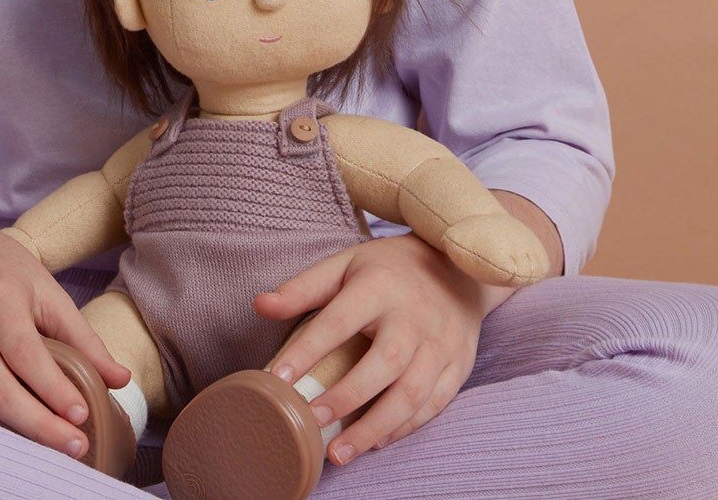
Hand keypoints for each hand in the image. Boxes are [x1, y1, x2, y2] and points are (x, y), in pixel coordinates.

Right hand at [0, 216, 132, 459]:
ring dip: (11, 434)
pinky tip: (12, 431)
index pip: (26, 355)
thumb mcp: (43, 287)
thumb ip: (81, 335)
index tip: (82, 416)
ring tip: (48, 445)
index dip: (54, 390)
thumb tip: (120, 379)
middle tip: (74, 447)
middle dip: (38, 428)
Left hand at [253, 232, 486, 466]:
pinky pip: (433, 404)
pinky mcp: (458, 365)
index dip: (308, 350)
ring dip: (374, 427)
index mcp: (379, 286)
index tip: (278, 378)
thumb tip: (259, 305)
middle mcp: (413, 316)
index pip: (339, 320)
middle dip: (347, 397)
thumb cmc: (387, 270)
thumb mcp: (345, 265)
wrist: (455, 268)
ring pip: (411, 393)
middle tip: (312, 421)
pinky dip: (403, 428)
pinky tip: (375, 441)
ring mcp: (440, 343)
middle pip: (384, 363)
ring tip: (339, 452)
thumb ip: (303, 288)